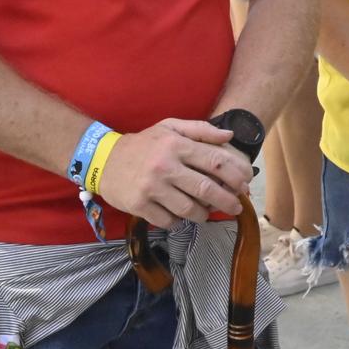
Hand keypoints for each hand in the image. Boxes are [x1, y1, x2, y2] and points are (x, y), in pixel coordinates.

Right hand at [95, 118, 254, 228]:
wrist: (103, 160)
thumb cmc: (143, 144)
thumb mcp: (170, 127)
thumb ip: (201, 130)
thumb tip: (230, 135)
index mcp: (176, 145)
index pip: (215, 161)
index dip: (236, 175)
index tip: (245, 184)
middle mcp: (165, 166)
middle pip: (206, 189)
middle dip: (227, 200)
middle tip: (237, 206)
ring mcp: (152, 188)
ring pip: (189, 209)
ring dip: (204, 214)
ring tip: (207, 212)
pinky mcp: (140, 205)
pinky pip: (169, 220)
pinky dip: (179, 221)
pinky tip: (181, 215)